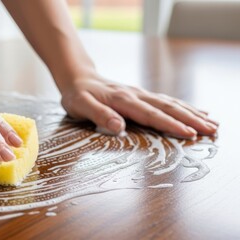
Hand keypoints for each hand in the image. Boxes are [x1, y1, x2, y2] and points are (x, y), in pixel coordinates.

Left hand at [60, 75, 217, 138]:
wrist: (78, 78)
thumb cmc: (77, 95)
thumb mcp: (80, 106)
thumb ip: (99, 115)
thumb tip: (118, 127)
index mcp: (122, 100)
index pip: (150, 115)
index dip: (170, 125)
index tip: (189, 133)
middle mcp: (135, 95)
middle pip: (167, 107)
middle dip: (190, 119)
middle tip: (211, 130)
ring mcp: (139, 94)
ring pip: (170, 103)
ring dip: (191, 113)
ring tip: (212, 123)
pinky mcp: (140, 95)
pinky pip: (165, 101)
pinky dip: (183, 106)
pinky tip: (196, 111)